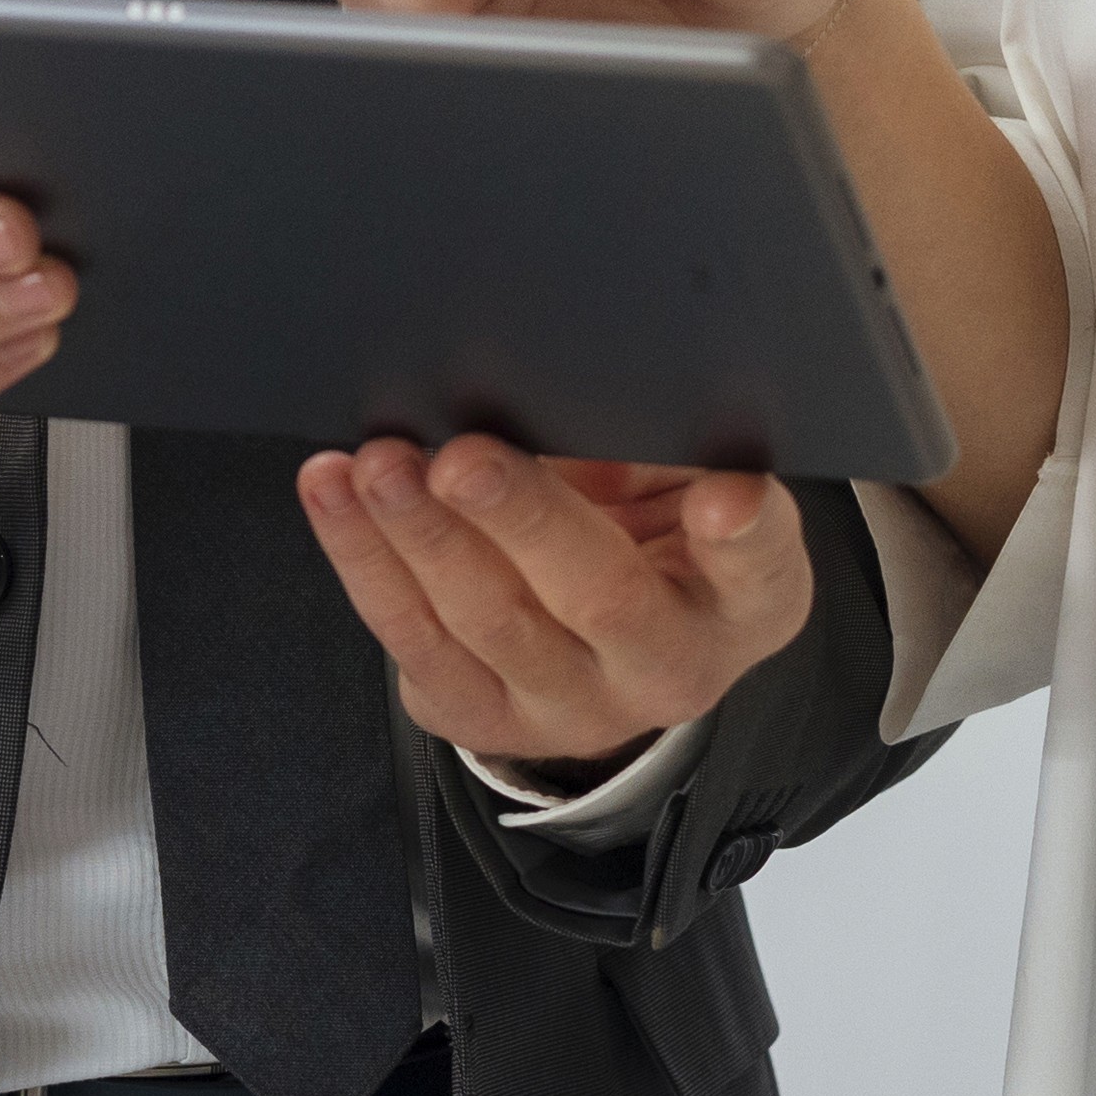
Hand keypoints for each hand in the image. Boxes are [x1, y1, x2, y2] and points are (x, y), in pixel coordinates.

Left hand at [297, 438, 808, 776]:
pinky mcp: (483, 717)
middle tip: (464, 458)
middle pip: (600, 596)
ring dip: (420, 535)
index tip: (723, 499)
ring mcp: (572, 708)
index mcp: (743, 601)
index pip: (760, 568)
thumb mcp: (678, 484)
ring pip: (487, 622)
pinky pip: (413, 641)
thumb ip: (649, 443)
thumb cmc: (651, 534)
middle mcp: (666, 668)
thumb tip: (557, 377)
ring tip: (379, 464)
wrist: (607, 648)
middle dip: (523, 520)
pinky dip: (365, 559)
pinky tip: (335, 492)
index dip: (744, 534)